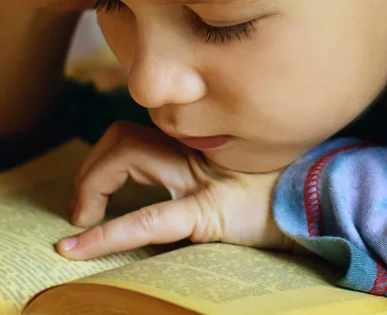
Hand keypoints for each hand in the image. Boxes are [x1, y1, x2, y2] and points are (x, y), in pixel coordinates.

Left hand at [56, 121, 294, 258]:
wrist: (308, 206)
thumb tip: (123, 196)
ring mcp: (196, 179)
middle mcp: (186, 154)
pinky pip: (150, 218)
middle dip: (89, 174)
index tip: (83, 203)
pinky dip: (109, 233)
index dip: (95, 166)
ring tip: (82, 225)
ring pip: (127, 157)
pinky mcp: (208, 212)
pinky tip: (77, 248)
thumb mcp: (206, 182)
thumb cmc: (257, 197)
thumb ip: (173, 178)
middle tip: (80, 213)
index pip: (124, 137)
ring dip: (91, 188)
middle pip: (119, 139)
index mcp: (183, 148)